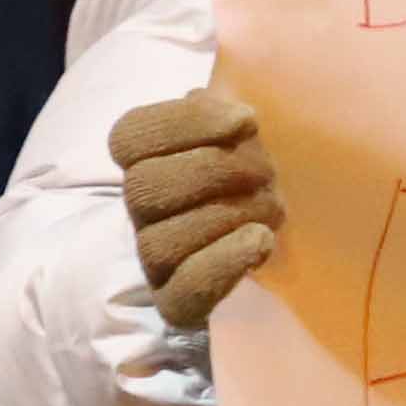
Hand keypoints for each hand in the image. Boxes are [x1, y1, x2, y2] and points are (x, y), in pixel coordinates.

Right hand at [115, 87, 282, 329]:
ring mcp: (153, 258)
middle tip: (265, 170)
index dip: (185, 123)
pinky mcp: (178, 302)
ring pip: (163, 241)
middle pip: (144, 187)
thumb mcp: (238, 131)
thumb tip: (218, 103)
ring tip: (271, 207)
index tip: (246, 120)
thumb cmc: (253, 170)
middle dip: (214, 172)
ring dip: (226, 217)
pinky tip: (260, 240)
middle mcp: (139, 209)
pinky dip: (224, 263)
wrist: (275, 229)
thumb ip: (220, 109)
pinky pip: (185, 290)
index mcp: (142, 158)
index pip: (130, 136)